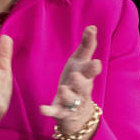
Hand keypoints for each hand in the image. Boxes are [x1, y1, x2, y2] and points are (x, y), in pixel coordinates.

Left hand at [40, 25, 101, 139]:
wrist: (78, 111)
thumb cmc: (79, 79)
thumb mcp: (81, 61)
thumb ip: (87, 45)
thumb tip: (92, 26)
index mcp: (86, 75)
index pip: (91, 70)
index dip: (93, 67)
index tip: (96, 62)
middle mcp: (81, 89)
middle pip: (84, 86)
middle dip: (82, 81)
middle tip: (76, 75)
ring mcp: (72, 102)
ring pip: (71, 99)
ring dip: (67, 94)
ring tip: (62, 89)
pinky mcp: (61, 112)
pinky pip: (56, 112)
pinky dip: (50, 111)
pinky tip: (42, 108)